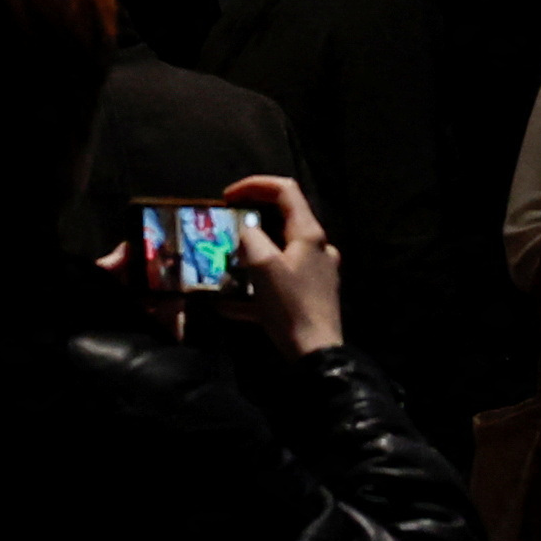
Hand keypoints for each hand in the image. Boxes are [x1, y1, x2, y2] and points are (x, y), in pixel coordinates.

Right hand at [217, 174, 347, 360]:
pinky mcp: (311, 297)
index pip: (284, 190)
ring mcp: (316, 273)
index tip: (226, 197)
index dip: (254, 185)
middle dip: (249, 226)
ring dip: (250, 260)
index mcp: (308, 233)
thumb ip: (251, 238)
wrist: (316, 355)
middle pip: (281, 222)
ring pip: (278, 255)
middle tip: (224, 234)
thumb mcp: (263, 267)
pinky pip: (278, 285)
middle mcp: (317, 248)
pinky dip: (255, 290)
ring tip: (225, 273)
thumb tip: (247, 231)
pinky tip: (230, 308)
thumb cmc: (290, 306)